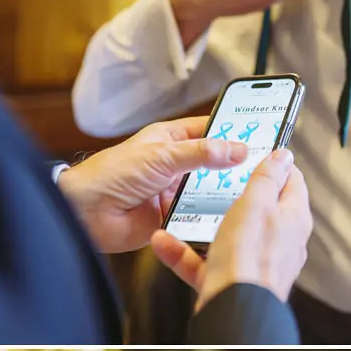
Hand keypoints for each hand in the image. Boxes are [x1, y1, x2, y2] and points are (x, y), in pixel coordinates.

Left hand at [57, 117, 246, 254]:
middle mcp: (176, 165)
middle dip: (235, 169)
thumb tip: (236, 149)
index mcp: (170, 140)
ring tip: (248, 197)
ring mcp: (176, 192)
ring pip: (211, 193)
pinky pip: (201, 218)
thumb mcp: (162, 156)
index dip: (233, 132)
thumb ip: (201, 154)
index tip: (260, 136)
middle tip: (262, 172)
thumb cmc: (111, 174)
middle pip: (215, 165)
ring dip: (224, 197)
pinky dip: (211, 220)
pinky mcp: (175, 217)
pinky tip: (226, 220)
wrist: (88, 212)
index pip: (210, 130)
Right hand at [150, 148, 311, 309]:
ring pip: (227, 237)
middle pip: (261, 209)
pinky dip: (185, 253)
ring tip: (180, 209)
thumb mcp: (257, 204)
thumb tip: (283, 156)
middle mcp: (281, 243)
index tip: (255, 151)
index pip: (292, 181)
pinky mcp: (234, 282)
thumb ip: (268, 178)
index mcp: (293, 219)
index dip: (275, 163)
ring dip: (201, 223)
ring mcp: (258, 264)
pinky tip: (165, 242)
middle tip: (213, 177)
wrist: (236, 309)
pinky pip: (206, 262)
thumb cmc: (250, 256)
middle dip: (235, 193)